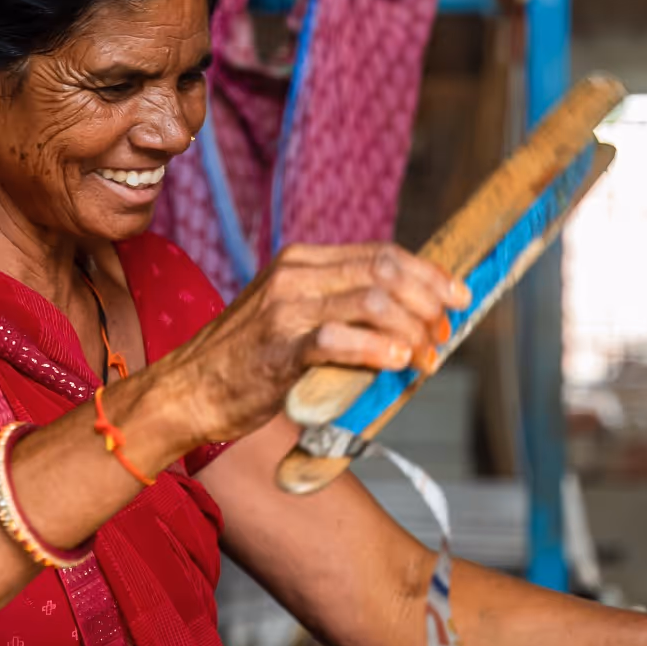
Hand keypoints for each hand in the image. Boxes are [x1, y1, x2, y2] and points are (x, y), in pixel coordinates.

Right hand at [143, 242, 470, 446]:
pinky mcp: (279, 346)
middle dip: (428, 302)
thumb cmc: (247, 362)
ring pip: (372, 301)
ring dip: (412, 330)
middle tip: (445, 334)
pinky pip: (339, 338)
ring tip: (425, 357)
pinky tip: (398, 361)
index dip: (428, 274)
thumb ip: (341, 309)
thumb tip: (408, 320)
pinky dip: (377, 348)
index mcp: (303, 261)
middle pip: (385, 272)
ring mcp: (285, 308)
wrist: (188, 391)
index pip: (382, 254)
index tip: (458, 297)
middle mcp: (295, 274)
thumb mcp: (294, 317)